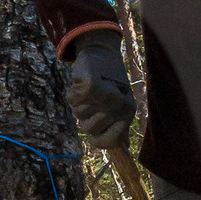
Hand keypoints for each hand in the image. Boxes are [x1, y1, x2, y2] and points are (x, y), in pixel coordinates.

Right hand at [64, 33, 135, 148]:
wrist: (102, 51)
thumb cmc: (109, 81)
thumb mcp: (118, 104)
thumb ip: (119, 126)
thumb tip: (123, 147)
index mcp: (128, 113)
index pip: (110, 142)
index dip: (97, 139)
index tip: (94, 131)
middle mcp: (120, 107)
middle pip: (88, 129)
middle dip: (85, 116)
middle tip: (95, 99)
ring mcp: (107, 97)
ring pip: (78, 114)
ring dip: (78, 103)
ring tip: (90, 89)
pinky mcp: (91, 86)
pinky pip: (72, 99)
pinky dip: (72, 91)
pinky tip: (81, 82)